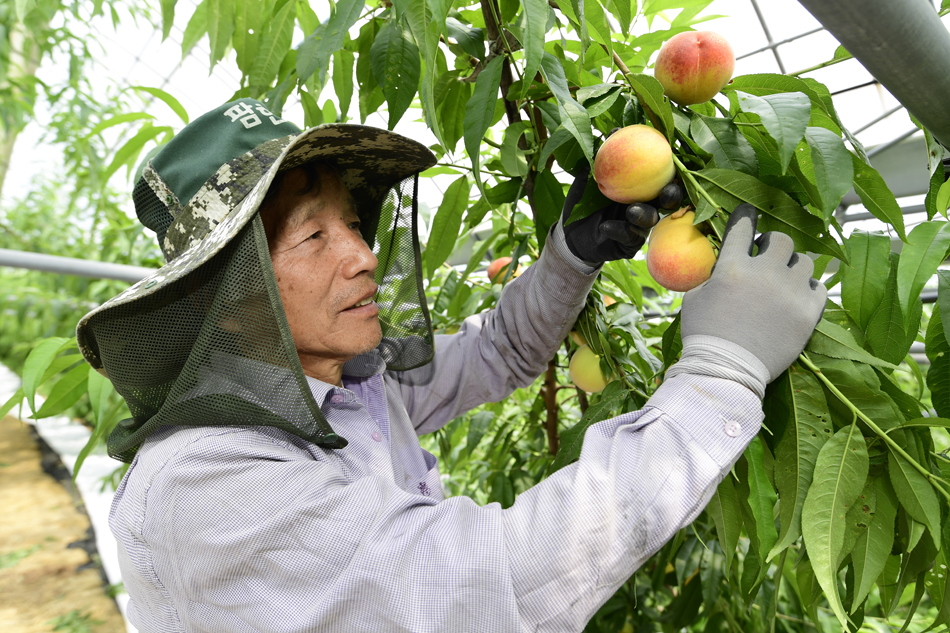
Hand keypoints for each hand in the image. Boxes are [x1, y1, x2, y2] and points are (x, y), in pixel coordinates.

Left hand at [561, 162, 679, 263]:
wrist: (569, 231)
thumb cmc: (582, 200)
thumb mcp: (589, 176)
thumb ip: (602, 156)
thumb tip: (614, 131)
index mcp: (642, 187)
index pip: (661, 176)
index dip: (669, 169)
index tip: (668, 159)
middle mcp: (646, 205)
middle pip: (668, 200)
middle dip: (671, 195)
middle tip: (666, 191)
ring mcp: (640, 226)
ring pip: (650, 219)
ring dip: (643, 214)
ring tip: (631, 210)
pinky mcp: (630, 244)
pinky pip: (628, 237)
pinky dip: (617, 229)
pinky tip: (606, 226)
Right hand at [679, 204, 826, 383]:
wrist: (726, 372)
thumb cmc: (704, 336)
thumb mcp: (694, 299)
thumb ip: (711, 276)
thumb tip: (722, 262)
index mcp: (732, 267)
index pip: (742, 227)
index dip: (746, 216)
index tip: (749, 212)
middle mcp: (764, 273)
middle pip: (781, 240)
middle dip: (773, 244)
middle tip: (767, 254)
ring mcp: (789, 292)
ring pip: (804, 262)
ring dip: (793, 267)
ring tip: (784, 279)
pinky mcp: (808, 312)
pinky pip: (819, 288)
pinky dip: (809, 288)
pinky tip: (799, 295)